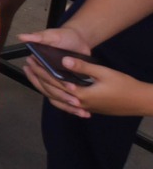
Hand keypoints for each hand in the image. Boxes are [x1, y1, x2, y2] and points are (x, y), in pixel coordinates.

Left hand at [19, 26, 144, 116]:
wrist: (140, 101)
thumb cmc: (124, 86)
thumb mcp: (104, 73)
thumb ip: (82, 67)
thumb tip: (63, 59)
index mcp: (80, 95)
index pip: (54, 82)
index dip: (41, 70)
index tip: (31, 60)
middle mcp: (78, 104)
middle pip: (52, 91)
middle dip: (38, 77)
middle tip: (27, 65)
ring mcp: (83, 108)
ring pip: (56, 99)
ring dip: (44, 87)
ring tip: (34, 76)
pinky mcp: (87, 108)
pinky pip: (65, 104)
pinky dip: (55, 97)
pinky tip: (51, 90)